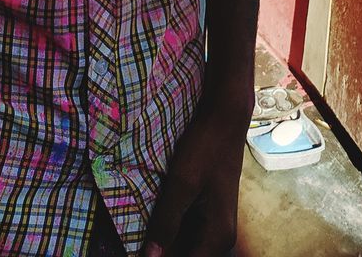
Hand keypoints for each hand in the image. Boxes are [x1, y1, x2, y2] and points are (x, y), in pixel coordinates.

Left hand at [141, 97, 252, 256]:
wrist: (225, 117)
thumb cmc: (206, 147)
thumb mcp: (182, 182)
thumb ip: (166, 222)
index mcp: (217, 236)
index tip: (136, 252)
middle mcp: (219, 237)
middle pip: (185, 256)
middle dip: (159, 251)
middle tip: (136, 239)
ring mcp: (214, 226)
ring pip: (183, 246)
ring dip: (163, 241)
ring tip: (140, 231)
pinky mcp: (208, 214)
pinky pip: (185, 232)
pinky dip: (168, 229)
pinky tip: (151, 220)